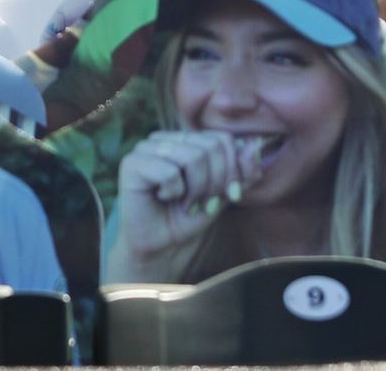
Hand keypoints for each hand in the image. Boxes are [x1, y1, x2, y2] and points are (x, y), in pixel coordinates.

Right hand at [107, 131, 267, 281]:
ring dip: (197, 190)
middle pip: (210, 147)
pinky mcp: (132, 163)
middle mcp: (165, 138)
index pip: (222, 139)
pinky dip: (174, 192)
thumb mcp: (222, 194)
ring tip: (185, 202)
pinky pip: (169, 172)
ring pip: (193, 157)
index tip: (230, 196)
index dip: (234, 169)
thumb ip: (240, 172)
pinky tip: (163, 198)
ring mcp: (146, 148)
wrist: (162, 247)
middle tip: (203, 203)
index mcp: (185, 140)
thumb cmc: (188, 218)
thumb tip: (254, 145)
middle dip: (216, 182)